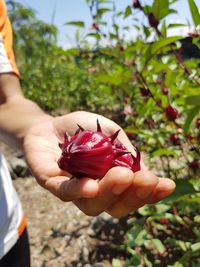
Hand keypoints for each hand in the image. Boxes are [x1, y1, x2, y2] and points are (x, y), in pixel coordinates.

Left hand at [23, 111, 174, 217]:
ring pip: (92, 205)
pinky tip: (90, 185)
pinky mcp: (50, 182)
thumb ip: (125, 150)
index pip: (133, 195)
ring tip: (121, 176)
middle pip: (115, 206)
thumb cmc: (83, 129)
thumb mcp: (110, 132)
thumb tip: (144, 169)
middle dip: (133, 195)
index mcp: (110, 181)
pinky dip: (77, 190)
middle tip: (144, 179)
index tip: (166, 185)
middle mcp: (94, 191)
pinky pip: (64, 191)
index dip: (151, 194)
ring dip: (109, 193)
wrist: (50, 124)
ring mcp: (73, 189)